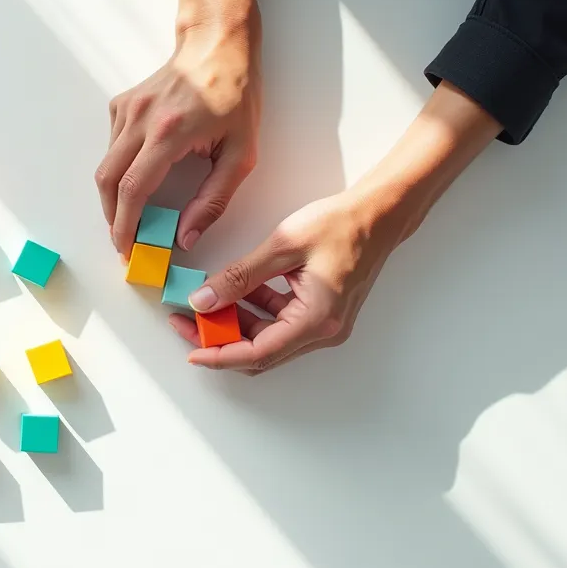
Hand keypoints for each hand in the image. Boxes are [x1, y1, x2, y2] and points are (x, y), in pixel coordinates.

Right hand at [96, 9, 261, 258]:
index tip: (127, 249)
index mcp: (170, 133)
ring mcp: (127, 109)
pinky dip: (119, 169)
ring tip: (132, 215)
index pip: (133, 190)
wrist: (217, 46)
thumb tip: (186, 237)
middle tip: (125, 240)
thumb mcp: (242, 154)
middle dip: (111, 218)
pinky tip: (139, 173)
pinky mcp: (121, 104)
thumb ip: (214, 200)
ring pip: (106, 165)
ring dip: (115, 196)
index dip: (125, 226)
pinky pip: (112, 146)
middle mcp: (140, 120)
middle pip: (107, 181)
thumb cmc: (235, 96)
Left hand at [169, 80, 503, 373]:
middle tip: (187, 321)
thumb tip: (202, 300)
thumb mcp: (281, 246)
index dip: (220, 354)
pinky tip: (237, 290)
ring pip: (268, 338)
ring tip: (206, 301)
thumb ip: (239, 277)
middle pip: (260, 351)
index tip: (191, 349)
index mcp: (315, 320)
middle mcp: (323, 331)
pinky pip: (280, 323)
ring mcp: (324, 324)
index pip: (257, 353)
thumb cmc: (340, 225)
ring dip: (236, 323)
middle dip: (221, 339)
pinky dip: (255, 311)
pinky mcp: (321, 312)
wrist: (379, 213)